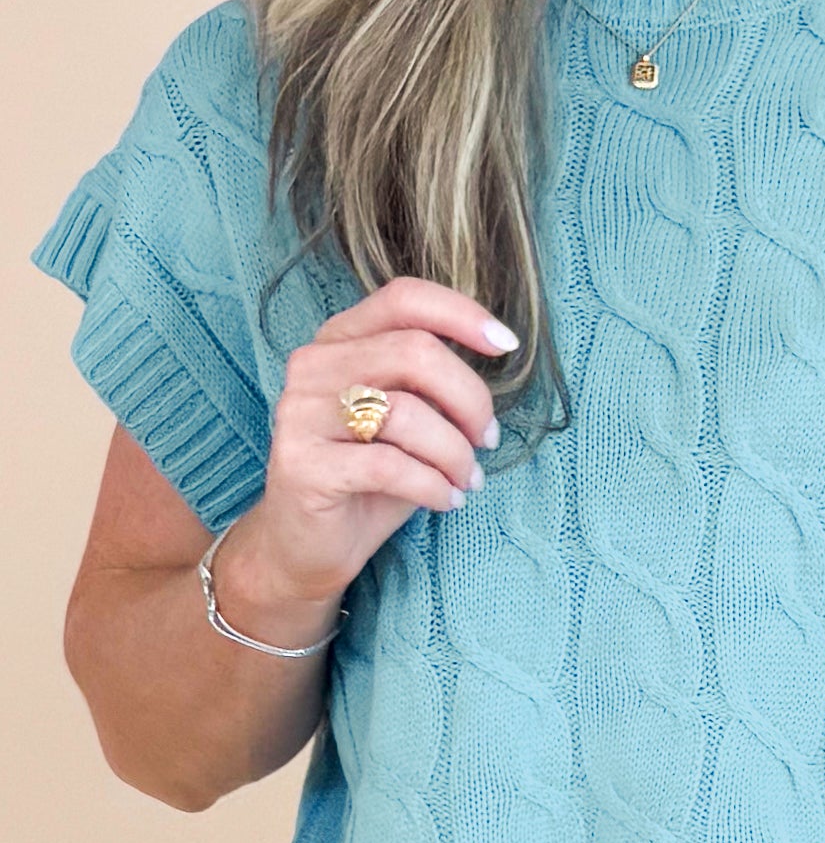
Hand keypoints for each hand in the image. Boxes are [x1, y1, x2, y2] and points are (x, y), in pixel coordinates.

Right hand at [245, 274, 517, 603]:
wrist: (306, 544)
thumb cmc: (369, 477)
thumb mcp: (408, 418)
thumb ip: (433, 380)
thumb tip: (493, 353)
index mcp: (340, 340)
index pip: (404, 298)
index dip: (462, 314)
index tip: (506, 345)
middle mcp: (313, 365)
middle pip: (415, 352)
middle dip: (470, 399)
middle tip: (488, 439)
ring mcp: (300, 413)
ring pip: (407, 412)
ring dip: (455, 453)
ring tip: (466, 480)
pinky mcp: (302, 464)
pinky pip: (390, 466)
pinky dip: (433, 486)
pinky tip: (445, 501)